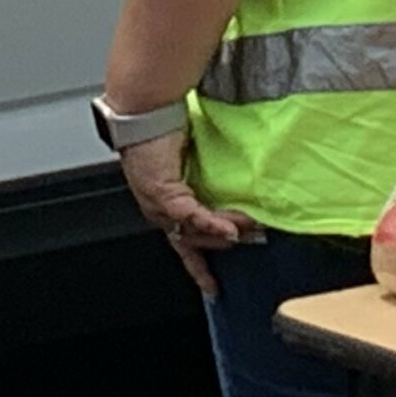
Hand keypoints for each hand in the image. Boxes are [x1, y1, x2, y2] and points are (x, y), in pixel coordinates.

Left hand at [117, 130, 259, 297]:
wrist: (143, 109)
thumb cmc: (159, 127)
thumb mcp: (185, 160)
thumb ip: (201, 178)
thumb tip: (230, 182)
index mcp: (160, 205)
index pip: (181, 242)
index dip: (197, 267)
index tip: (212, 287)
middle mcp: (156, 211)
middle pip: (192, 241)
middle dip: (223, 243)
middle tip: (253, 238)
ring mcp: (157, 205)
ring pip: (194, 231)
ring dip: (225, 231)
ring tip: (250, 228)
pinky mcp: (163, 193)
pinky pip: (192, 215)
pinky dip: (213, 223)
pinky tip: (231, 228)